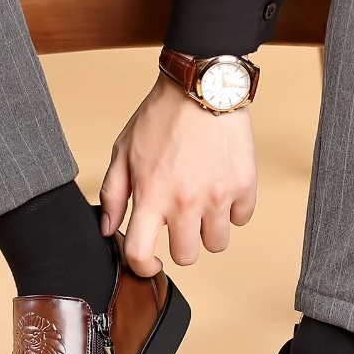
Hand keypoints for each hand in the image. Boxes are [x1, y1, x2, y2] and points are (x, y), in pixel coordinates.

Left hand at [100, 73, 256, 276]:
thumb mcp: (124, 151)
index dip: (143, 267)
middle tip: (181, 222)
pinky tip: (222, 189)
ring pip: (217, 244)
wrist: (202, 85)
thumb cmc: (162, 117)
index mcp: (151, 196)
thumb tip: (109, 229)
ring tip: (204, 204)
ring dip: (209, 230)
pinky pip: (242, 219)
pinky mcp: (244, 186)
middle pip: (187, 257)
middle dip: (182, 244)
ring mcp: (218, 196)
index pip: (141, 255)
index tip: (151, 263)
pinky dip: (233, 210)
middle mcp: (185, 202)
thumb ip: (114, 195)